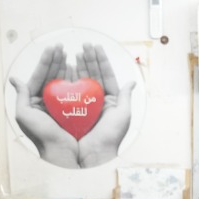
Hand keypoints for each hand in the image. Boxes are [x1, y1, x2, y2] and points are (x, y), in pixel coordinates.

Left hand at [10, 45, 80, 167]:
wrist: (62, 152)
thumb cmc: (41, 135)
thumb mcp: (25, 115)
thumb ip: (21, 96)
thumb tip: (14, 79)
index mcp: (35, 102)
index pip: (40, 76)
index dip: (46, 61)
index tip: (53, 48)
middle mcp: (48, 102)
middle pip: (52, 75)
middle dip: (56, 60)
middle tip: (61, 47)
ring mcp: (61, 105)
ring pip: (63, 80)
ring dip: (66, 66)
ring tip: (69, 54)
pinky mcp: (74, 109)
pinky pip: (75, 90)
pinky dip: (76, 78)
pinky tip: (78, 69)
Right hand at [77, 43, 137, 167]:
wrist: (94, 154)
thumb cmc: (110, 136)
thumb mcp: (122, 115)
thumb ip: (125, 97)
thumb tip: (132, 82)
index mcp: (111, 101)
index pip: (106, 75)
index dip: (101, 61)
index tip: (96, 47)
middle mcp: (97, 101)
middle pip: (93, 75)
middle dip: (89, 59)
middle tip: (84, 45)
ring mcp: (84, 105)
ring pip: (81, 80)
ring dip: (79, 66)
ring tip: (76, 52)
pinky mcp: (72, 110)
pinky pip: (70, 91)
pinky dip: (68, 79)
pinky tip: (66, 68)